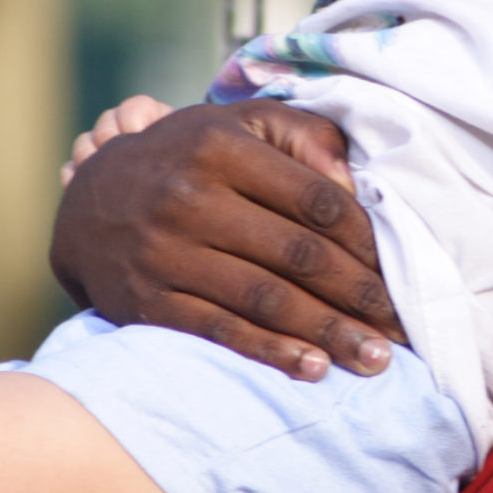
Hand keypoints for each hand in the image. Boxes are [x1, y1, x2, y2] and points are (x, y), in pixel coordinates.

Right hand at [48, 99, 404, 378]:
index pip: (315, 199)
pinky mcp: (146, 300)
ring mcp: (164, 252)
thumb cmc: (189, 158)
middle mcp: (189, 197)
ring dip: (328, 333)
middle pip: (297, 254)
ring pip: (265, 299)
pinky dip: (272, 353)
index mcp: (220, 147)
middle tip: (401, 325)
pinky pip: (220, 331)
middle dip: (359, 295)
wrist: (91, 200)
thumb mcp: (238, 124)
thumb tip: (357, 184)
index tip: (399, 268)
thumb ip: (303, 136)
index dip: (366, 239)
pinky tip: (315, 368)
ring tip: (375, 358)